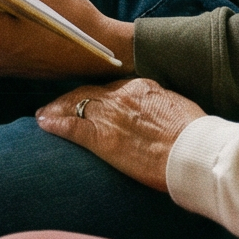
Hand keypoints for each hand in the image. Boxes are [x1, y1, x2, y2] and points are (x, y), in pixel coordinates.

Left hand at [36, 78, 204, 192]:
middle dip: (69, 98)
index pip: (110, 87)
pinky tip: (43, 123)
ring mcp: (111, 114)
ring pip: (75, 104)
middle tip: (55, 105)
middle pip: (89, 92)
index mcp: (142, 87)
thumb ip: (160, 106)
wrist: (193, 151)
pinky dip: (55, 123)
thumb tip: (156, 113)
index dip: (95, 94)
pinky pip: (72, 126)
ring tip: (44, 114)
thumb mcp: (179, 109)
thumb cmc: (194, 135)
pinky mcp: (103, 137)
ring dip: (57, 109)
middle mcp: (123, 95)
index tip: (87, 99)